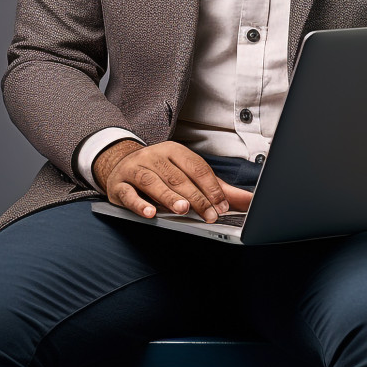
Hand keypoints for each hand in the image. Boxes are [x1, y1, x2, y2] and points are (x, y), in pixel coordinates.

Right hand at [94, 140, 252, 221]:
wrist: (118, 165)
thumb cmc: (161, 173)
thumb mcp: (187, 175)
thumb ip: (217, 188)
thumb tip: (248, 201)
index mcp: (174, 151)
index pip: (196, 167)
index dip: (211, 186)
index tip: (222, 206)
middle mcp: (154, 156)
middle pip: (177, 176)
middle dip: (196, 197)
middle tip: (209, 215)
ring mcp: (134, 169)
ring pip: (153, 182)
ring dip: (169, 196)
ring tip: (183, 209)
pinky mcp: (118, 185)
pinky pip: (128, 194)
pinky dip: (139, 204)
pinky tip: (150, 213)